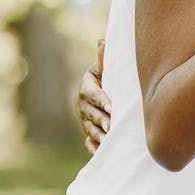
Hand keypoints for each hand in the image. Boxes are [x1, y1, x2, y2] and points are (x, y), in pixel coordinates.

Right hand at [76, 39, 109, 153]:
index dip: (102, 101)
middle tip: (110, 126)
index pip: (94, 95)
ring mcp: (84, 121)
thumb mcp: (103, 69)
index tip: (111, 106)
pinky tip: (100, 153)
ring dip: (98, 136)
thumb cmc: (106, 78)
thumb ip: (103, 59)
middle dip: (101, 120)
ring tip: (108, 140)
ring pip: (90, 129)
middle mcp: (82, 106)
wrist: (99, 93)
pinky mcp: (88, 133)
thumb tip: (103, 41)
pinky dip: (93, 148)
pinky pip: (89, 143)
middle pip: (91, 114)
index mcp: (86, 88)